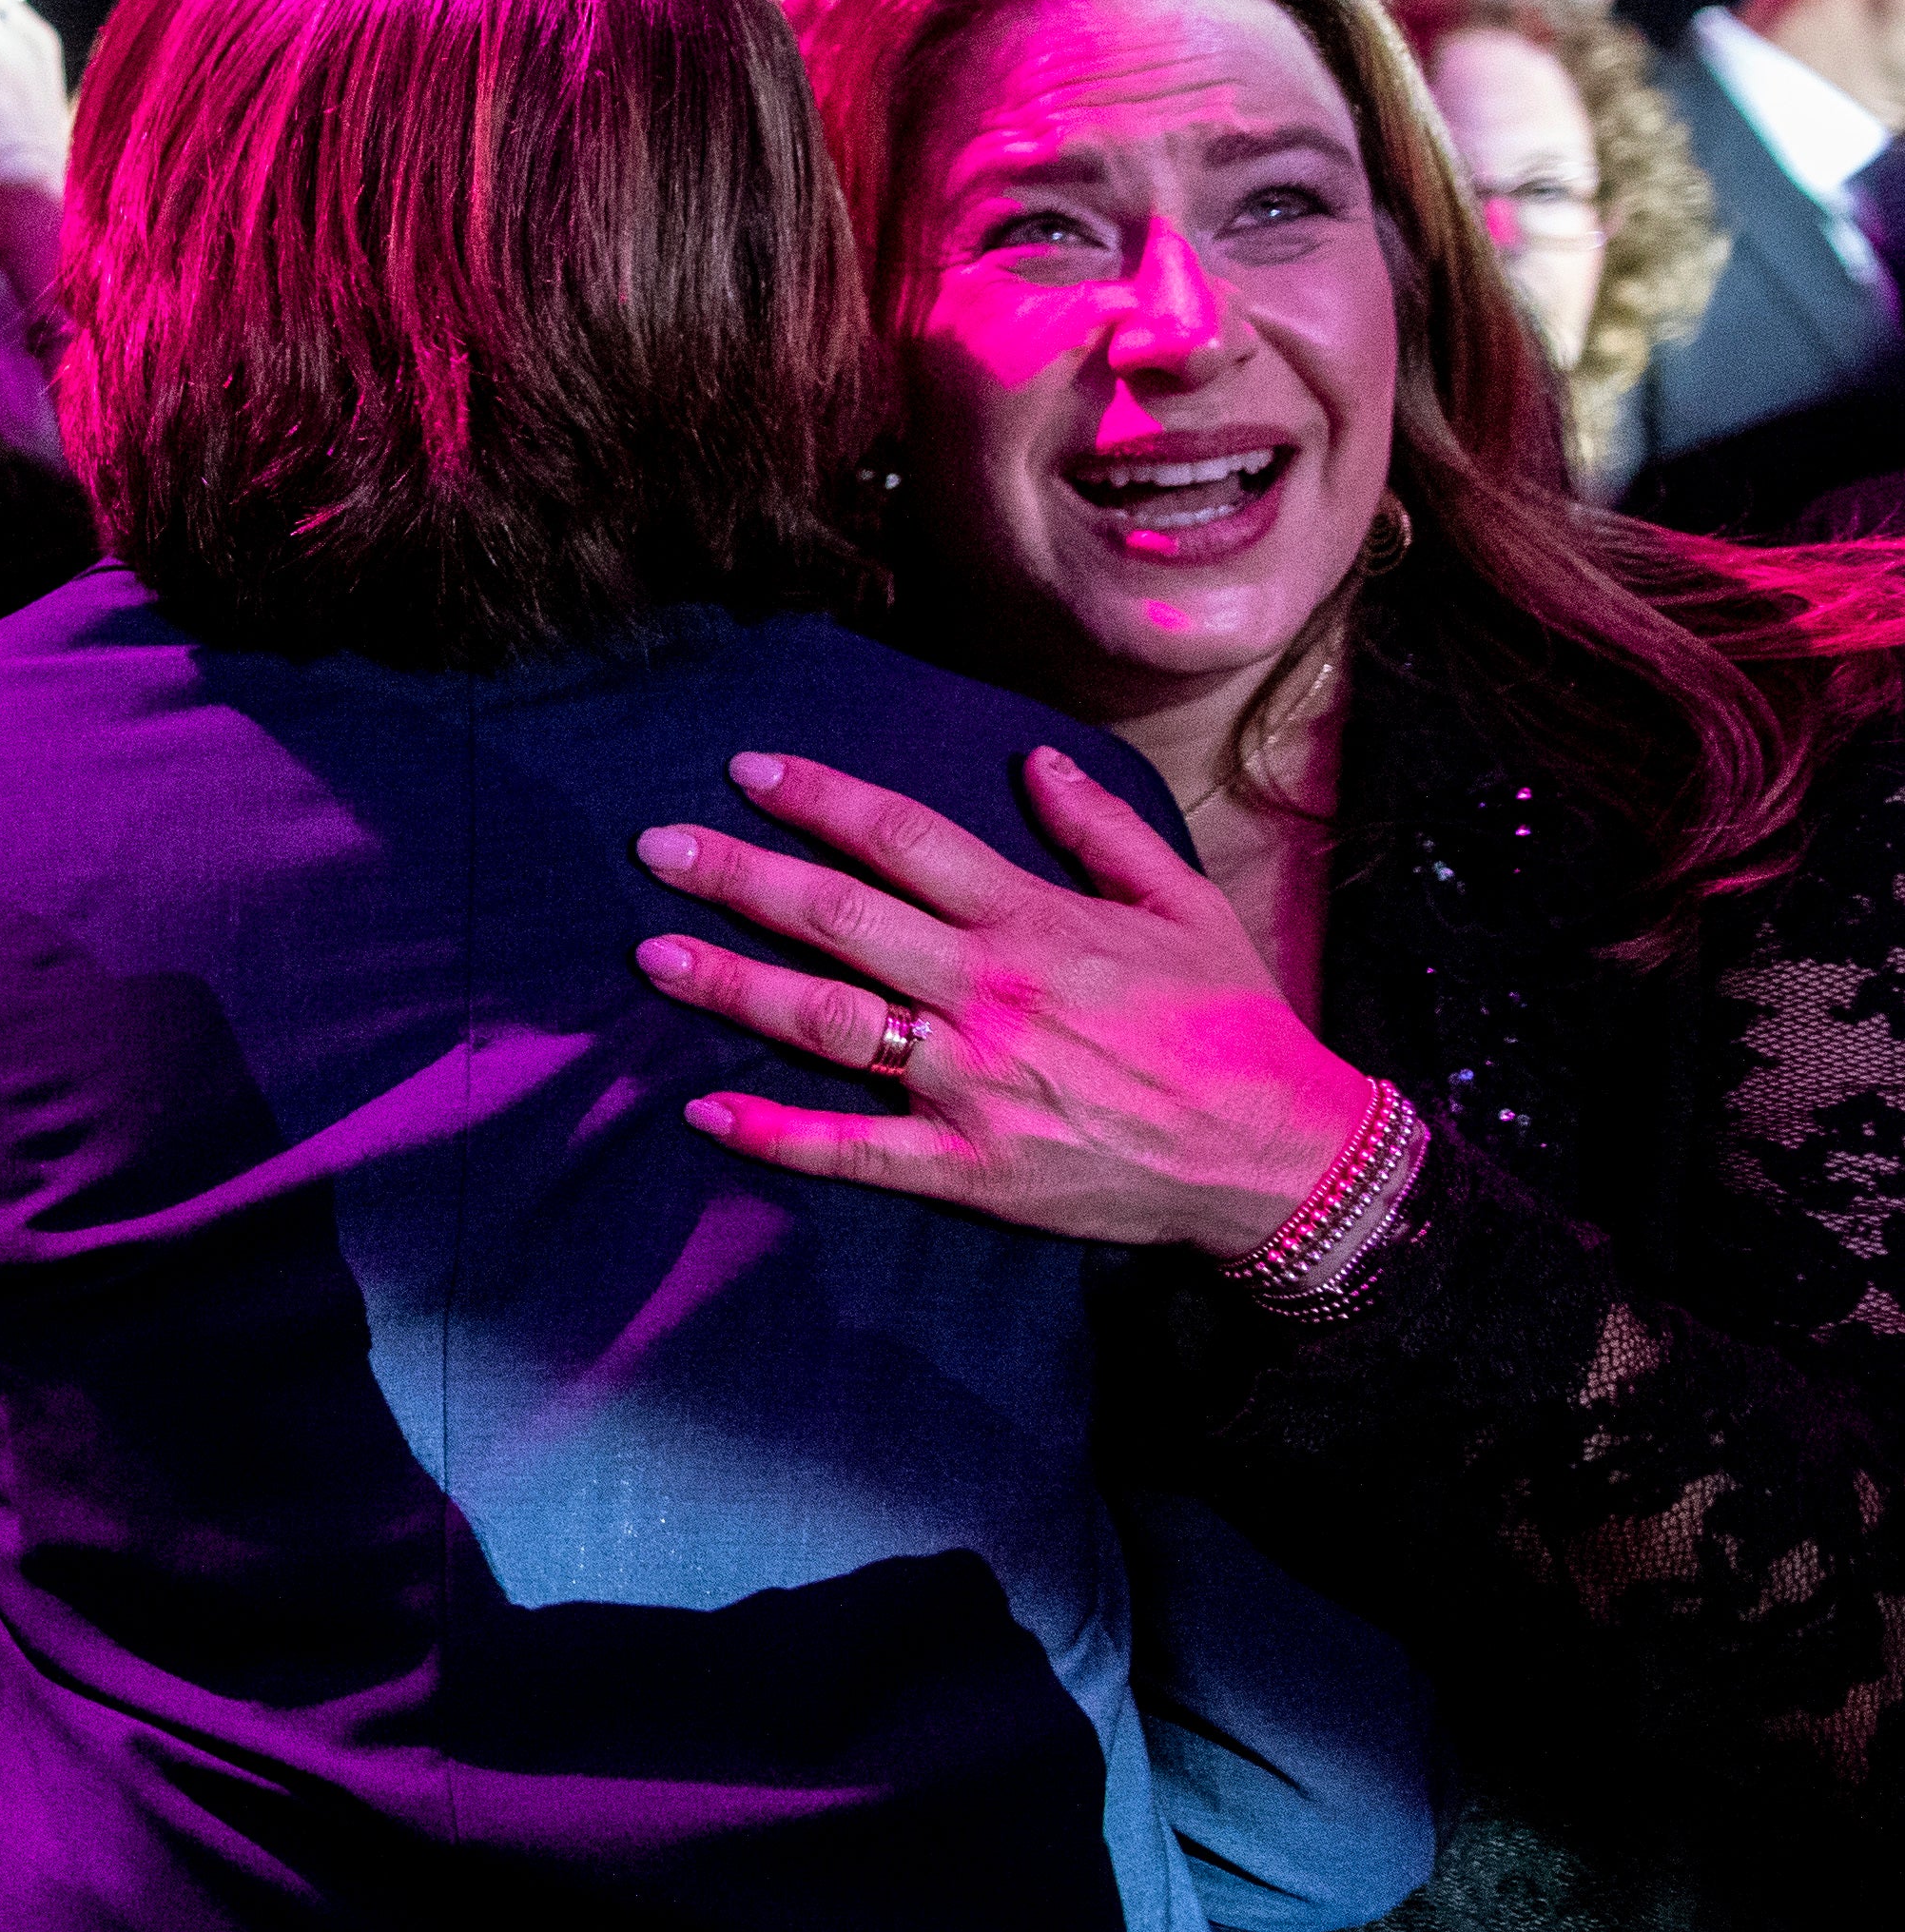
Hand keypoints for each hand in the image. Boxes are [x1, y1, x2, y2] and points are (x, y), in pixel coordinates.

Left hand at [627, 745, 1371, 1261]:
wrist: (1280, 1155)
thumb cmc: (1232, 1025)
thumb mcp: (1184, 903)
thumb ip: (1100, 830)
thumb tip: (1031, 764)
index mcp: (1033, 922)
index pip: (901, 838)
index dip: (817, 799)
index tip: (745, 770)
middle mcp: (989, 994)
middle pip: (838, 918)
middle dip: (739, 877)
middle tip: (655, 846)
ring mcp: (972, 1083)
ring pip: (827, 1023)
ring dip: (733, 987)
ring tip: (652, 957)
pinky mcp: (968, 1167)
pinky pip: (854, 1150)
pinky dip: (777, 1133)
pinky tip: (706, 1111)